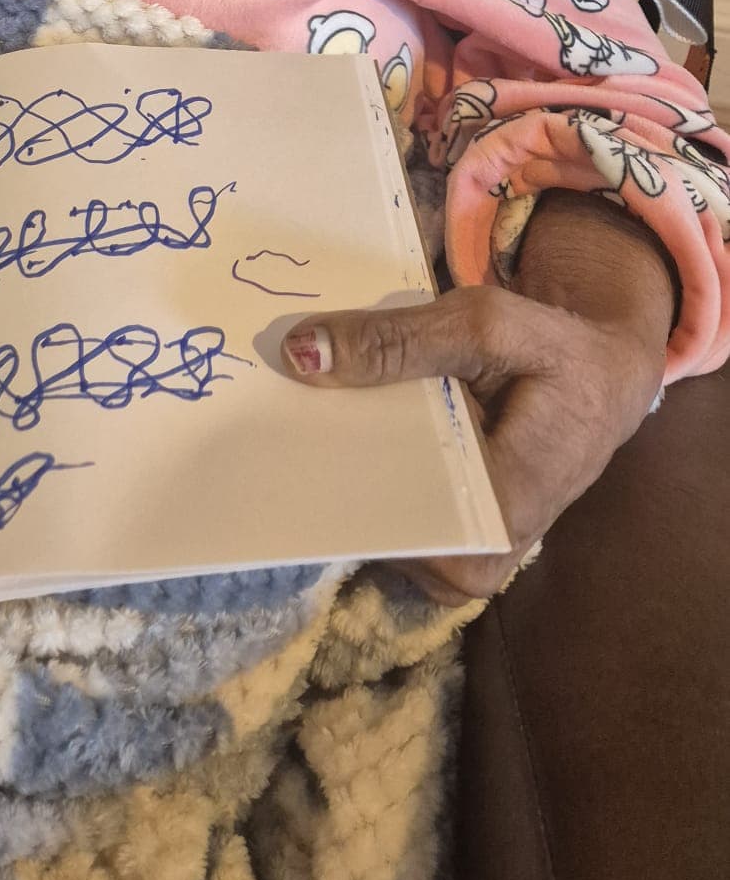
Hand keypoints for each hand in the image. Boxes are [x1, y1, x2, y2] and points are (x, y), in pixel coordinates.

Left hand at [280, 192, 671, 601]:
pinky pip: (390, 516)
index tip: (290, 442)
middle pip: (384, 532)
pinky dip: (359, 474)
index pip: (408, 526)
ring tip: (294, 426)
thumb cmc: (554, 351)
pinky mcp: (450, 535)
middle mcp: (485, 554)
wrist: (603, 376)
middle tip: (275, 428)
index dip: (346, 487)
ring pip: (381, 530)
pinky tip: (330, 433)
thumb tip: (300, 355)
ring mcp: (466, 553)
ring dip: (339, 476)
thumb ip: (397, 341)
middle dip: (330, 477)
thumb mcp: (483, 324)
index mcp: (508, 511)